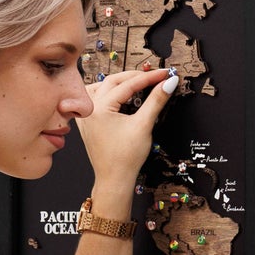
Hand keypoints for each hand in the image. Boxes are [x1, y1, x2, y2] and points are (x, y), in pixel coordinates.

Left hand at [76, 68, 174, 193]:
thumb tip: (168, 83)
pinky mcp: (88, 122)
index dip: (149, 77)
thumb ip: (156, 101)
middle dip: (136, 77)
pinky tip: (118, 95)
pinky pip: (95, 99)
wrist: (114, 179)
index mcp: (100, 107)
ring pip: (102, 87)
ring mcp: (86, 115)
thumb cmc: (126, 157)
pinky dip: (108, 93)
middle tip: (155, 76)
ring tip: (137, 82)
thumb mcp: (144, 125)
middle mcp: (89, 108)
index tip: (165, 74)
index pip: (129, 84)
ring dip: (120, 82)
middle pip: (113, 81)